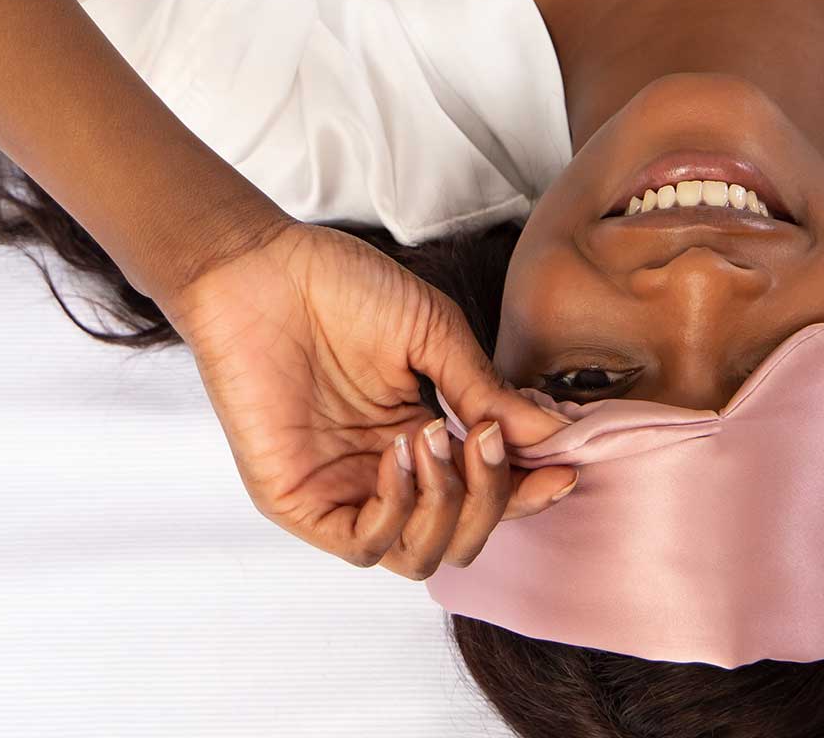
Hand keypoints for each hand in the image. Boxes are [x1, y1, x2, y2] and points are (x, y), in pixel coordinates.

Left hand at [159, 222, 578, 579]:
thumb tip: (552, 434)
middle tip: (488, 440)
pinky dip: (396, 513)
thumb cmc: (340, 288)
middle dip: (492, 500)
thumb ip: (486, 392)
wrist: (261, 267)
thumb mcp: (434, 336)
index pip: (485, 497)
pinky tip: (400, 455)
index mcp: (420, 440)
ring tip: (436, 437)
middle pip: (459, 539)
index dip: (528, 492)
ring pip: (417, 557)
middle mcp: (384, 476)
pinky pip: (363, 546)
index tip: (562, 468)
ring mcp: (341, 492)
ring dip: (446, 507)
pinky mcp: (297, 500)